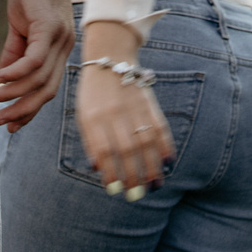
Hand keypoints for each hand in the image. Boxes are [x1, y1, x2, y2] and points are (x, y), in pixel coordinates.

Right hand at [0, 0, 71, 130]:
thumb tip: (3, 77)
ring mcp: (60, 38)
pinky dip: (15, 72)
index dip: (29, 110)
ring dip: (11, 94)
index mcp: (59, 50)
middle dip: (21, 111)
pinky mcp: (50, 26)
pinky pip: (34, 59)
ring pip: (38, 79)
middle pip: (46, 91)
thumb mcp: (22, 25)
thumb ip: (15, 51)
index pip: (47, 89)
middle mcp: (64, 48)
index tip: (10, 125)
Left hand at [74, 20, 171, 191]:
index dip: (110, 172)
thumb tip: (98, 169)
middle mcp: (113, 112)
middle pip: (126, 149)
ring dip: (151, 166)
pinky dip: (165, 145)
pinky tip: (168, 162)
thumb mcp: (83, 113)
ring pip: (145, 141)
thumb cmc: (93, 93)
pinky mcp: (149, 101)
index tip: (115, 190)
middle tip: (137, 194)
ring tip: (154, 185)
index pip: (102, 150)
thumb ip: (90, 140)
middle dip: (133, 175)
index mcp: (92, 116)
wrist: (110, 57)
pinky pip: (159, 126)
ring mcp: (133, 106)